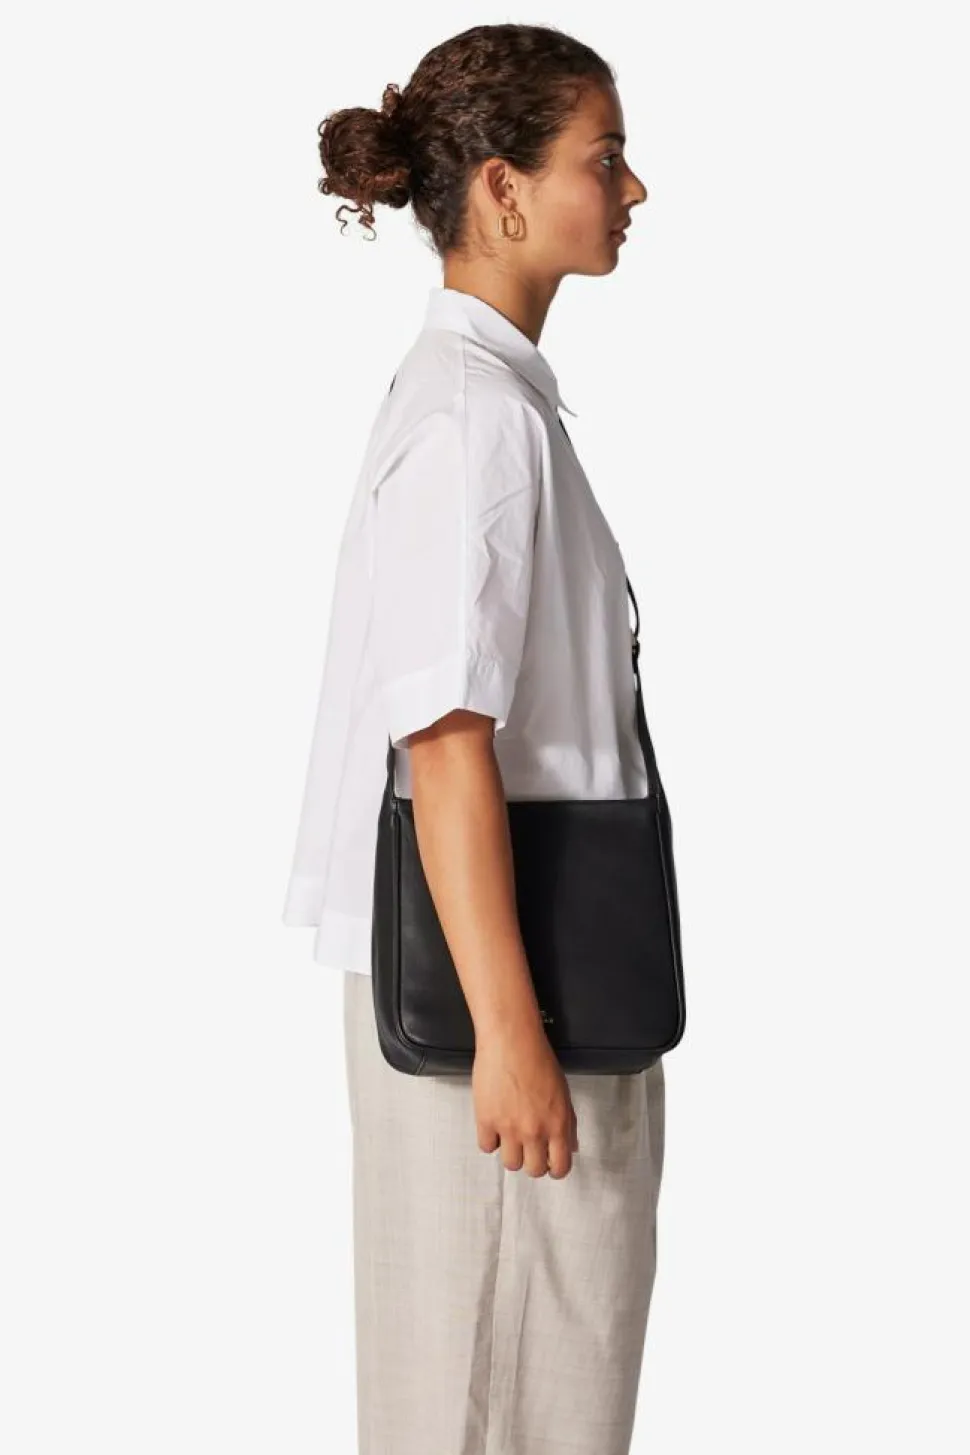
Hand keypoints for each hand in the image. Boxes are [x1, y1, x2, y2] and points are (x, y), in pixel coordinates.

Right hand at [472, 1022, 578, 1178]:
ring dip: (511, 1153)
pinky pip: (486, 1147)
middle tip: (529, 1147)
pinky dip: (490, 1139)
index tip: (549, 1162)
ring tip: (510, 1135)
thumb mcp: (563, 1092)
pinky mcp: (486, 1120)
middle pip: (534, 1171)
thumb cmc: (538, 1059)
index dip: (555, 1169)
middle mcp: (534, 1131)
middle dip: (533, 1162)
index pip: (560, 1167)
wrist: (511, 1040)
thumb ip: (568, 1123)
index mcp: (558, 1125)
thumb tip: (570, 1147)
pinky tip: (494, 1124)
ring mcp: (508, 1128)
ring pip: (510, 1164)